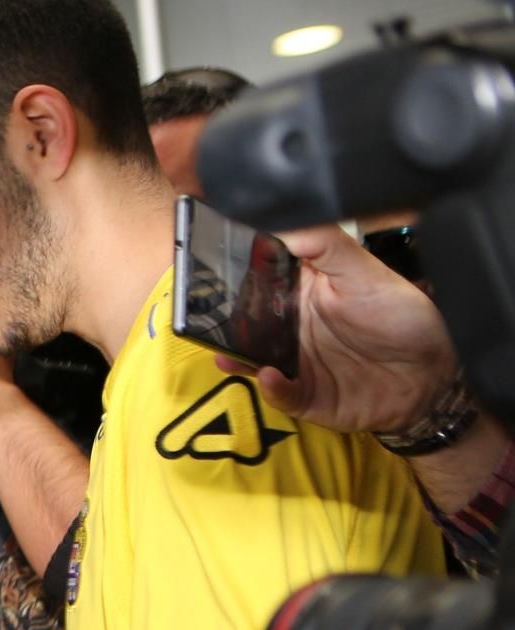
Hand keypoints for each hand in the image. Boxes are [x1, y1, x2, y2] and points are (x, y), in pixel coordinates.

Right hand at [212, 223, 455, 432]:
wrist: (434, 374)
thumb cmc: (403, 318)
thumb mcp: (366, 272)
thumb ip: (325, 246)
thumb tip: (281, 223)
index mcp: (301, 292)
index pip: (259, 279)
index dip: (236, 273)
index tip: (215, 266)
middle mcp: (292, 327)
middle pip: (246, 322)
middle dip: (223, 321)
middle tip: (206, 315)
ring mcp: (295, 362)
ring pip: (253, 360)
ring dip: (235, 357)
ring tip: (226, 352)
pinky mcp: (304, 395)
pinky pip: (279, 394)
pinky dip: (271, 387)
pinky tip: (269, 375)